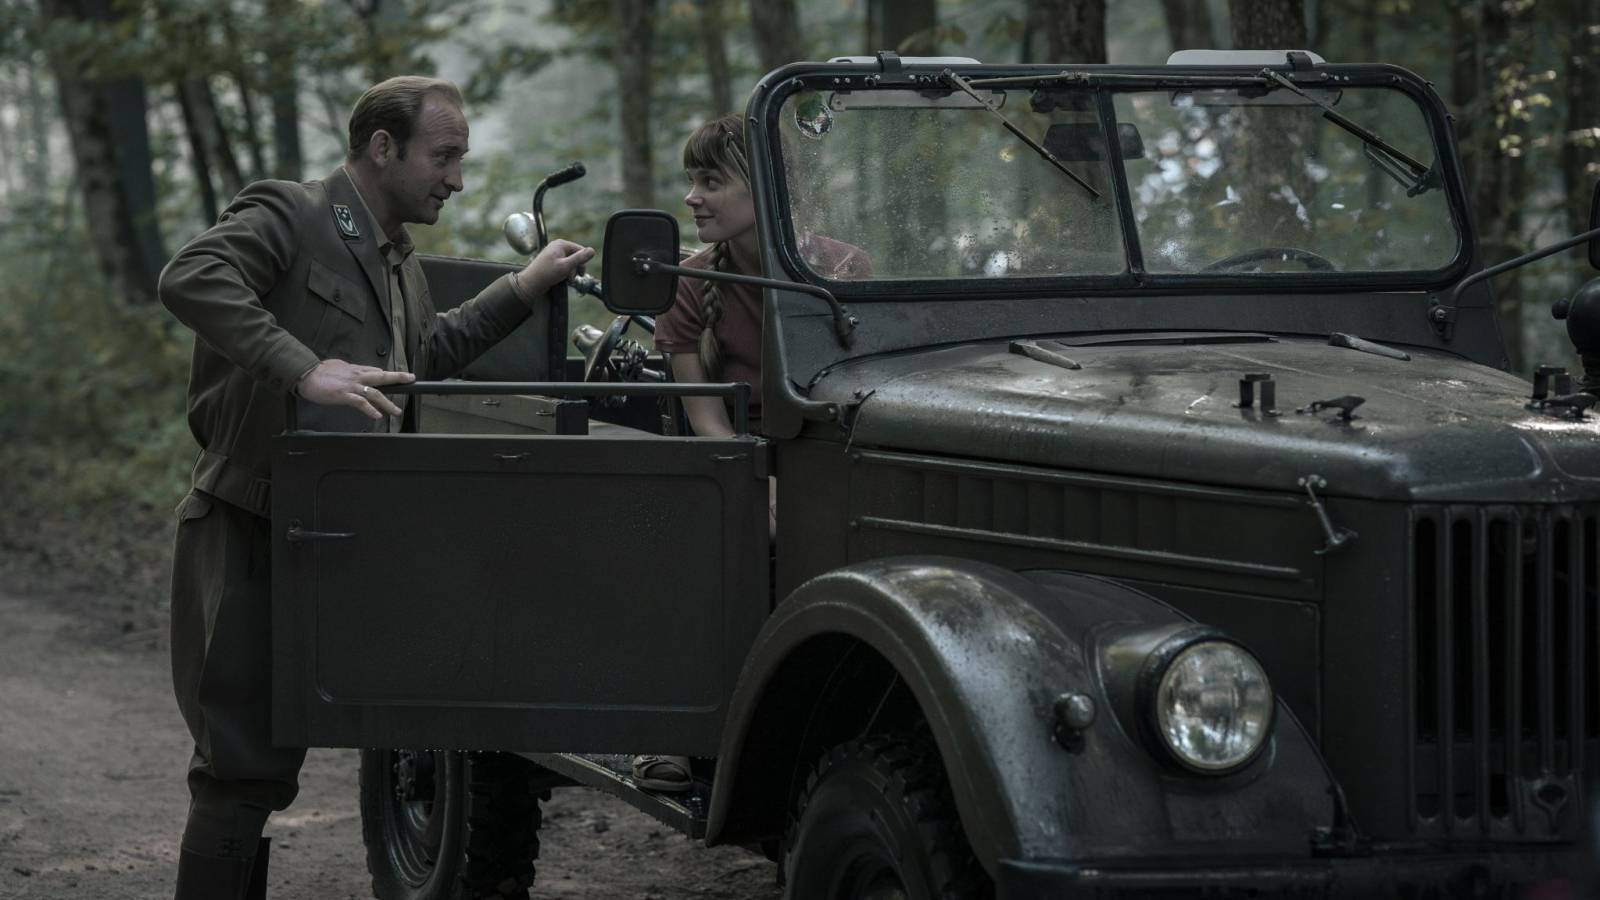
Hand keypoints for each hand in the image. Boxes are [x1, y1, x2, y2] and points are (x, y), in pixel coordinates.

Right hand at [295, 360, 415, 419]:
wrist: (306, 375)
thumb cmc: (319, 372)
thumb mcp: (339, 366)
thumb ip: (351, 369)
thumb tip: (359, 371)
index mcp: (355, 369)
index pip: (376, 371)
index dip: (389, 375)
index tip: (401, 376)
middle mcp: (357, 376)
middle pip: (382, 376)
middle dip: (398, 378)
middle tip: (411, 379)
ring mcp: (352, 386)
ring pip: (375, 393)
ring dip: (387, 403)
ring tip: (396, 411)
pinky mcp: (344, 395)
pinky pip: (361, 403)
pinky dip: (370, 410)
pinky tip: (377, 415)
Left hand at [516, 238, 594, 298]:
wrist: (531, 283)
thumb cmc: (546, 274)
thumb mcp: (566, 266)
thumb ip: (580, 258)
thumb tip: (592, 251)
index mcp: (561, 244)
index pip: (580, 250)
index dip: (582, 262)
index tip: (580, 273)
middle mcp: (558, 247)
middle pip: (576, 256)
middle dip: (576, 268)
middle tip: (571, 278)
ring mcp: (555, 254)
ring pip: (571, 262)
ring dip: (571, 272)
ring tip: (566, 279)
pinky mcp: (552, 262)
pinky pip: (564, 266)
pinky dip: (565, 273)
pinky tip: (562, 278)